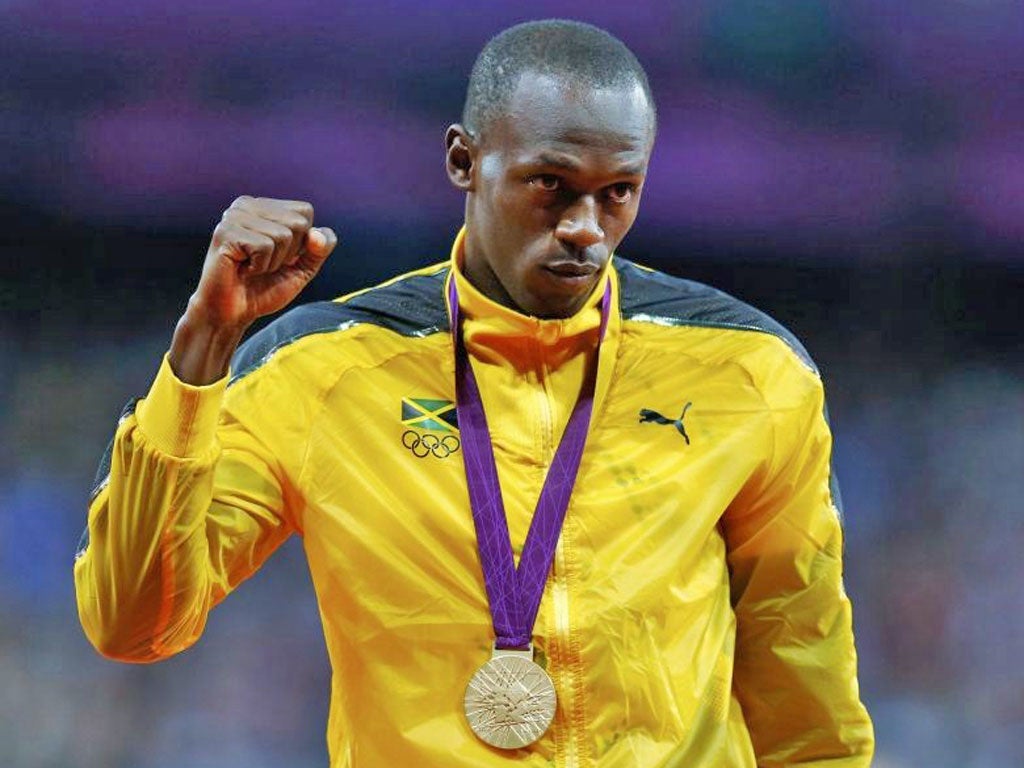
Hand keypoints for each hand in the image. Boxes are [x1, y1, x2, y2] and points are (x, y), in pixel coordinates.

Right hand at [169, 196, 337, 384]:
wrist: (232, 313)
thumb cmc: (264, 288)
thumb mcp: (302, 268)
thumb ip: (320, 249)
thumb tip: (318, 234)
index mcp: (265, 207)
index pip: (305, 211)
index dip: (302, 243)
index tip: (279, 257)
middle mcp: (247, 204)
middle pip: (298, 223)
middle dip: (289, 254)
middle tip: (263, 265)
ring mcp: (234, 216)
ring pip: (283, 235)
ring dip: (272, 263)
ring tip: (252, 268)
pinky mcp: (225, 232)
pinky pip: (264, 246)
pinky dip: (260, 266)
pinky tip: (243, 269)